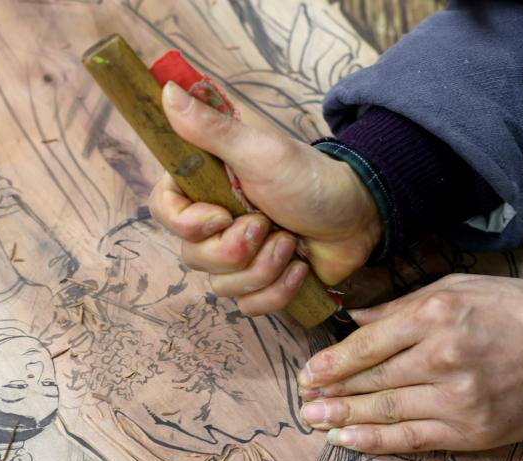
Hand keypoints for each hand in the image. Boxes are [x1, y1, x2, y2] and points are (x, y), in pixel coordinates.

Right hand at [148, 82, 381, 314]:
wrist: (359, 215)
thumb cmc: (310, 177)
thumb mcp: (260, 150)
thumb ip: (212, 128)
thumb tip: (168, 92)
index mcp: (206, 185)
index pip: (163, 210)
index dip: (188, 223)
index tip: (221, 215)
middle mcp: (214, 223)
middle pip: (193, 256)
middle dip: (237, 249)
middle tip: (269, 225)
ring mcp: (236, 256)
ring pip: (222, 285)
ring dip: (265, 267)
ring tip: (291, 242)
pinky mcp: (259, 283)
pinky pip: (249, 306)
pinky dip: (278, 291)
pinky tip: (300, 268)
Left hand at [296, 274, 522, 452]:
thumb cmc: (516, 309)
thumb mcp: (459, 287)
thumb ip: (402, 304)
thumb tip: (355, 318)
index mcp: (436, 315)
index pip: (369, 345)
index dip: (333, 362)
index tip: (308, 373)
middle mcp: (442, 357)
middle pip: (372, 380)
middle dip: (332, 392)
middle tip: (302, 402)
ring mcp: (457, 398)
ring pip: (387, 411)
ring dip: (345, 419)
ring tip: (315, 422)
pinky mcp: (471, 430)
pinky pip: (413, 439)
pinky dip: (377, 442)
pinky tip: (348, 442)